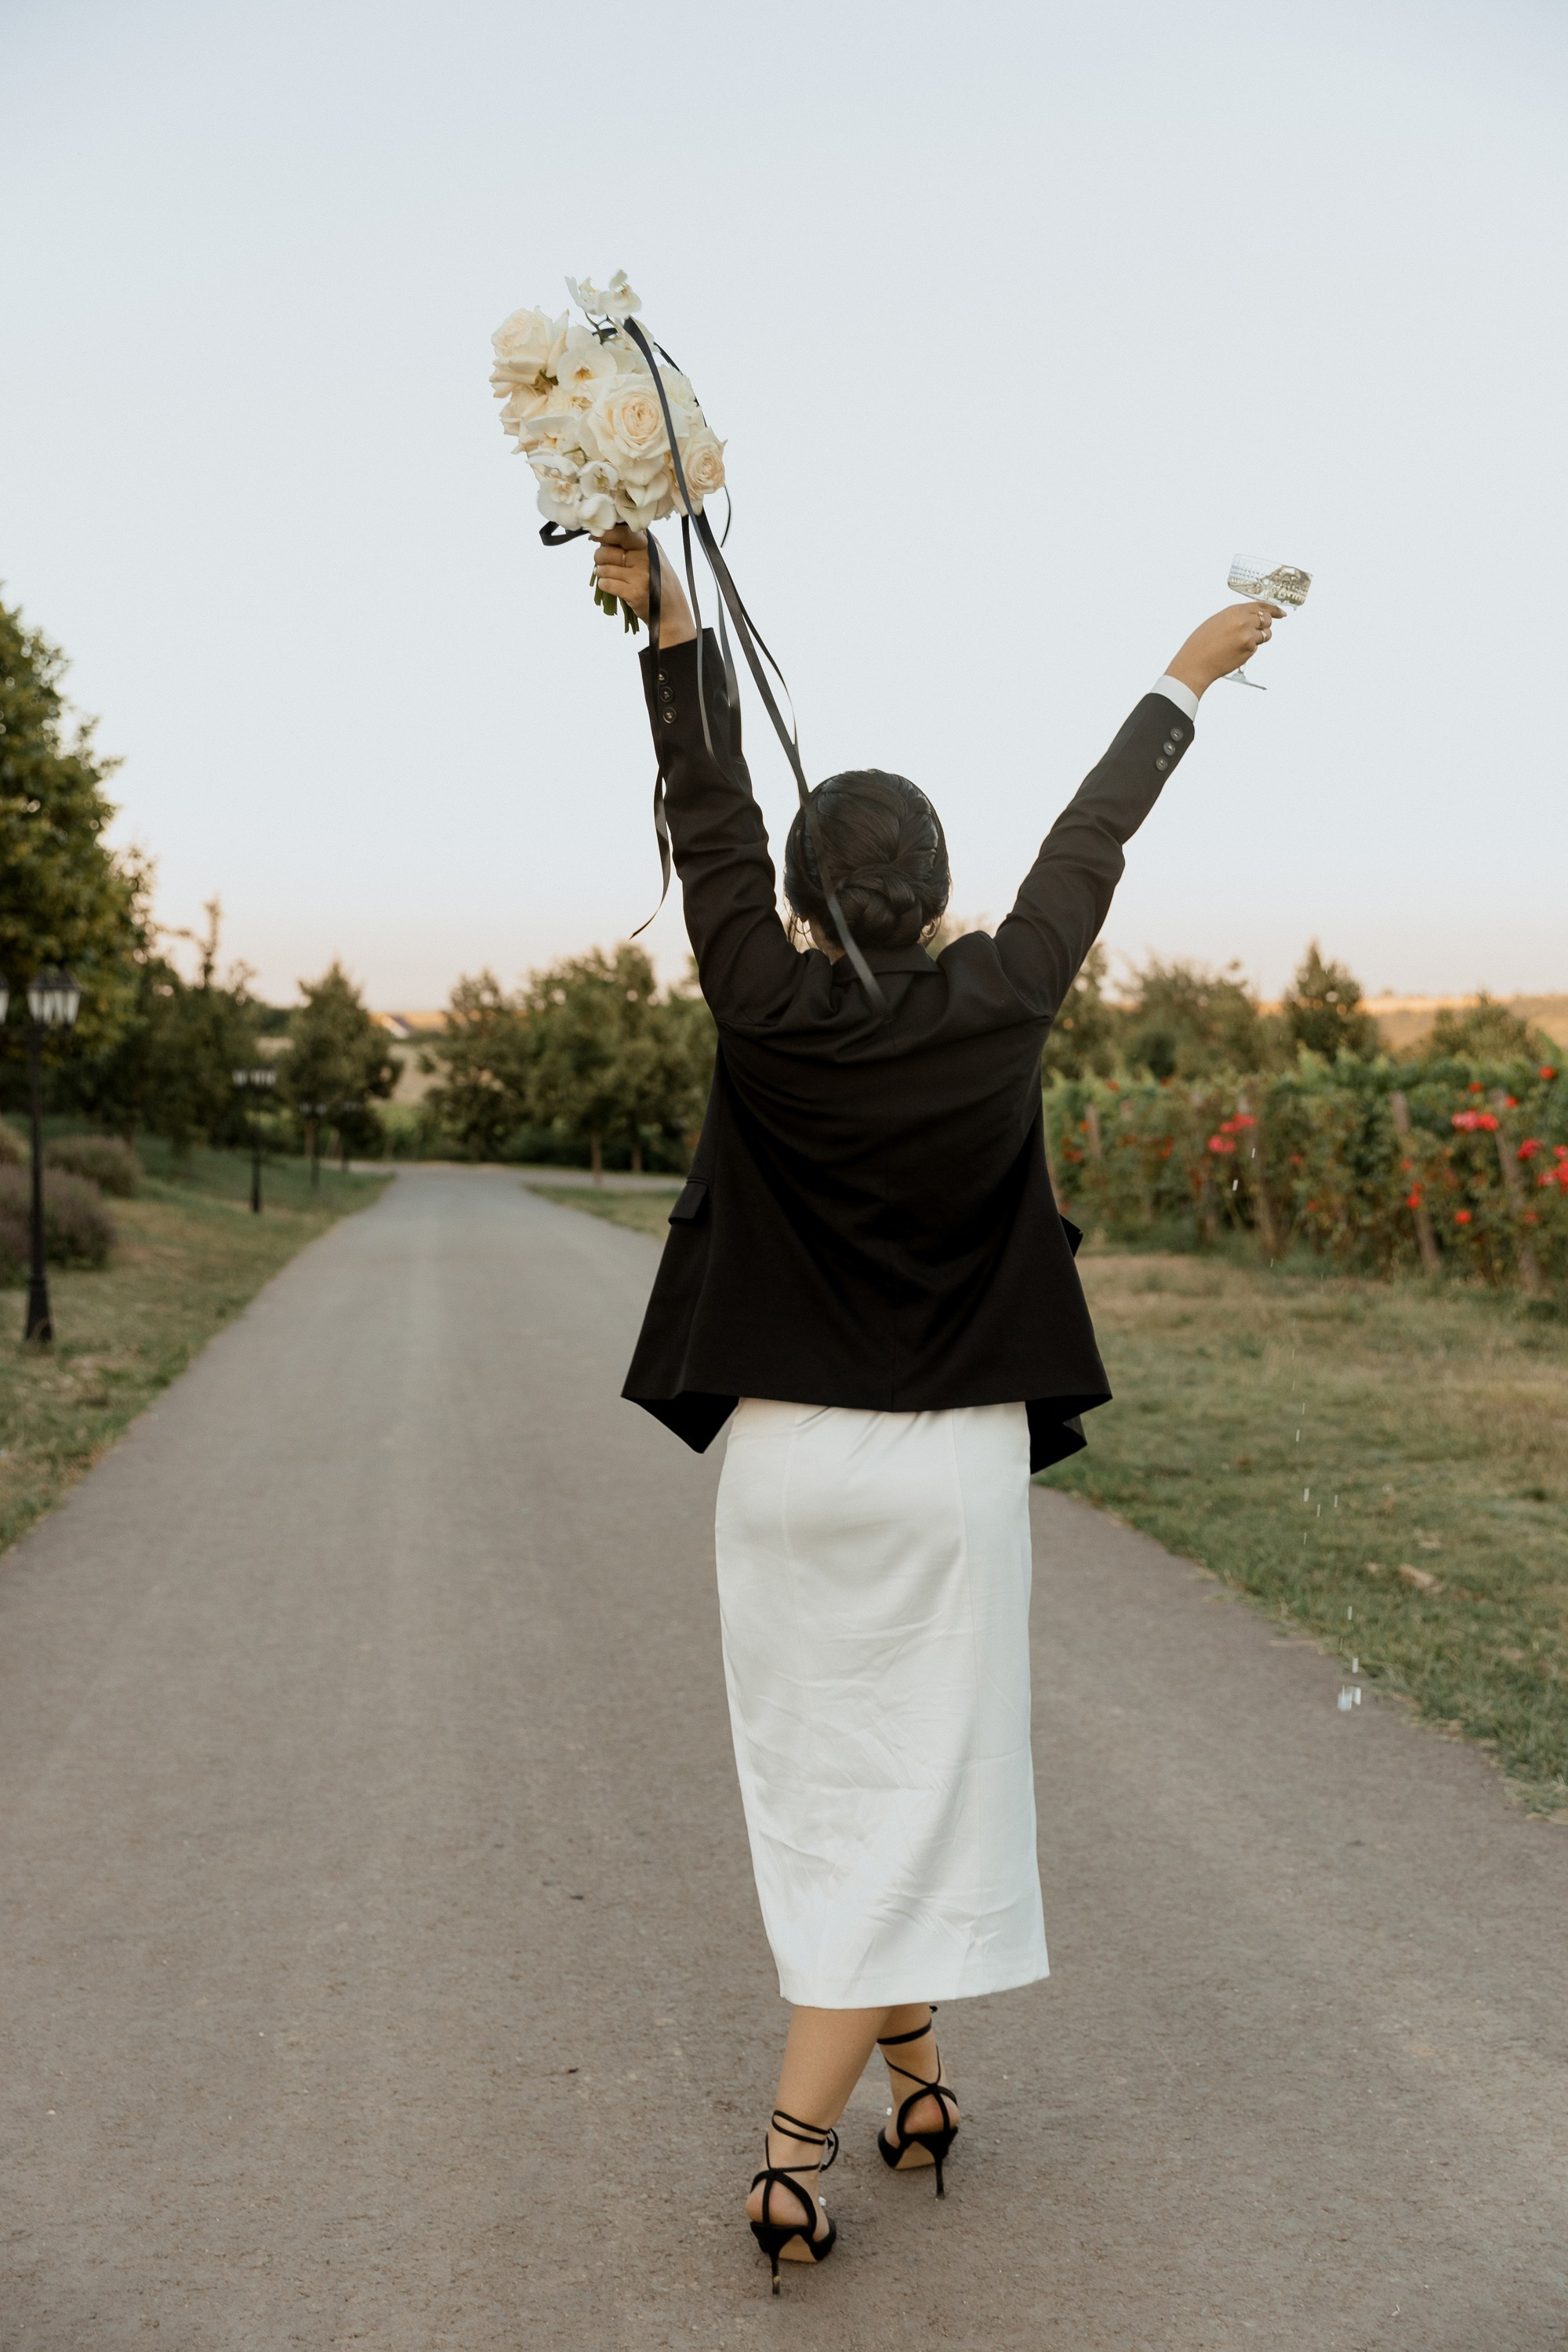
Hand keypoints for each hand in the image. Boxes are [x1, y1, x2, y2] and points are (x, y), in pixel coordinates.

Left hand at [592, 525, 696, 646]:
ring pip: (604, 568)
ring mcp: (641, 575)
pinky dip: (603, 585)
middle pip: (607, 551)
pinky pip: (606, 584)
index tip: (595, 536)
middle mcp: (646, 557)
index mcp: (649, 544)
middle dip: (599, 557)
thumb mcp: (654, 556)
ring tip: (607, 575)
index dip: (605, 534)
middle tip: (602, 562)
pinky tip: (611, 586)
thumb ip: (635, 543)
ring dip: (600, 573)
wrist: (672, 611)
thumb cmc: (659, 582)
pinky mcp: (634, 592)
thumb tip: (604, 536)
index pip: (622, 532)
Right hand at [1165, 600, 1284, 696]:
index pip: (1261, 606)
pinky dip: (1248, 649)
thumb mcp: (1217, 621)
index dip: (1273, 609)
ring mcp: (1248, 636)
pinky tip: (1233, 652)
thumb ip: (1235, 617)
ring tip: (1240, 643)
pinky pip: (1256, 647)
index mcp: (1235, 610)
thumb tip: (1250, 619)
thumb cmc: (1201, 644)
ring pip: (1265, 635)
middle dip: (1265, 625)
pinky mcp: (1249, 650)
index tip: (1281, 613)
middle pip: (1267, 619)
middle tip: (1256, 631)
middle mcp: (1244, 621)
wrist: (1195, 664)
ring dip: (1258, 638)